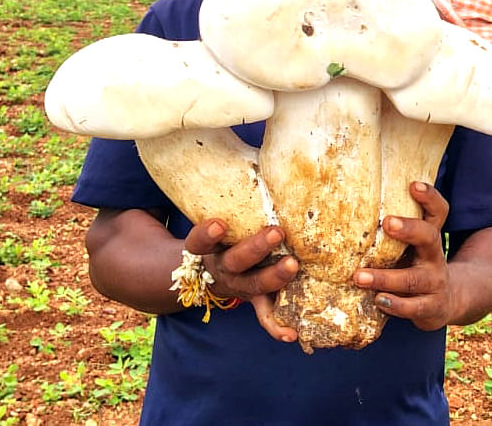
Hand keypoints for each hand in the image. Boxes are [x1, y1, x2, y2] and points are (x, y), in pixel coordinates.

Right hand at [184, 218, 299, 342]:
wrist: (203, 275)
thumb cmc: (216, 239)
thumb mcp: (210, 229)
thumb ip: (222, 214)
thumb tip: (211, 156)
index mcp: (207, 250)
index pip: (199, 242)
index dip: (207, 235)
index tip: (219, 225)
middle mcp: (221, 268)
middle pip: (235, 260)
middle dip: (256, 247)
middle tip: (277, 232)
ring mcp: (238, 286)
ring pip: (255, 283)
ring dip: (275, 275)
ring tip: (293, 265)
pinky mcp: (255, 298)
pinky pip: (264, 316)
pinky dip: (277, 327)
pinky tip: (291, 334)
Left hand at [352, 182, 454, 330]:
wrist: (446, 303)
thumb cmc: (415, 266)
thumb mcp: (410, 247)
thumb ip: (392, 232)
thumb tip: (348, 206)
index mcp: (430, 237)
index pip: (438, 211)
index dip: (430, 197)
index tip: (413, 185)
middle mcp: (435, 257)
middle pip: (430, 237)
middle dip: (409, 229)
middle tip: (387, 222)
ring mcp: (434, 283)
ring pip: (413, 279)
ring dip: (385, 278)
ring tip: (359, 276)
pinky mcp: (430, 308)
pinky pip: (412, 307)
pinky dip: (394, 304)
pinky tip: (377, 300)